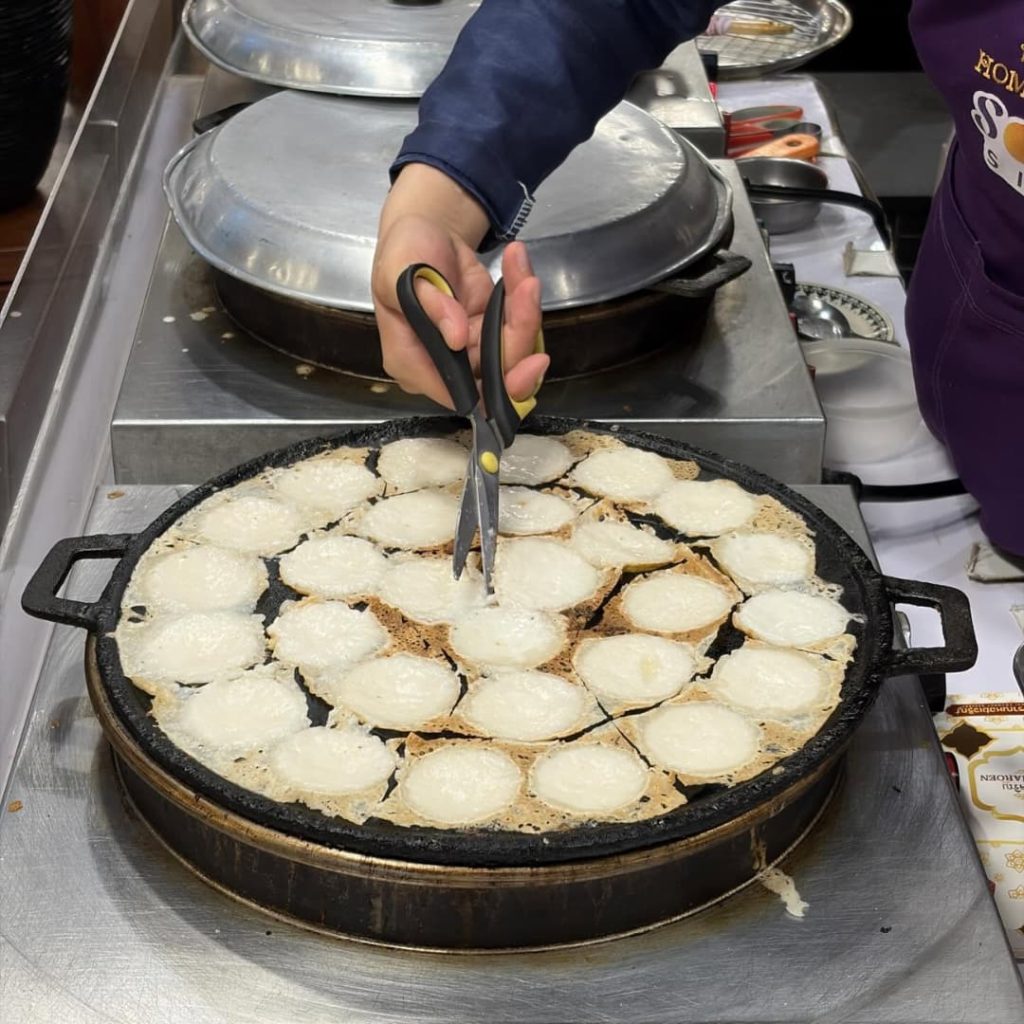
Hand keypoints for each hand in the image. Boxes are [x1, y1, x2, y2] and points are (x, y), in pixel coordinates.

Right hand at [372, 163, 548, 408]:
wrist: (424, 231)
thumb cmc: (403, 252)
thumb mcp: (399, 272)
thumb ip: (428, 305)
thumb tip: (456, 338)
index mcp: (411, 363)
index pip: (459, 393)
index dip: (495, 385)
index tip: (527, 360)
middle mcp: (443, 366)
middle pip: (495, 375)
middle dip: (519, 337)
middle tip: (529, 292)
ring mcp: (471, 350)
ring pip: (513, 351)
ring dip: (525, 312)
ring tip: (521, 272)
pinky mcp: (490, 331)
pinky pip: (518, 327)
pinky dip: (524, 300)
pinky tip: (519, 269)